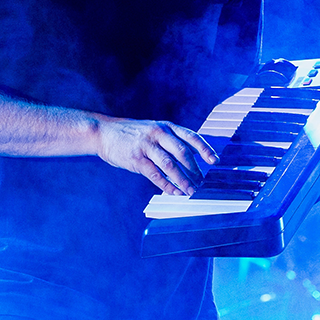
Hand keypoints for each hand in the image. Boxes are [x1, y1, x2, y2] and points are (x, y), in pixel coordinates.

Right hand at [96, 118, 218, 195]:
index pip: (191, 136)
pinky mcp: (136, 158)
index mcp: (166, 127)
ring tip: (191, 191)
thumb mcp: (154, 130)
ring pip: (170, 165)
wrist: (104, 133)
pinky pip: (155, 174)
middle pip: (183, 153)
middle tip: (202, 183)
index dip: (205, 149)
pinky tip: (173, 192)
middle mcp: (159, 134)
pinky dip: (166, 185)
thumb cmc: (132, 134)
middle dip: (195, 170)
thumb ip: (171, 140)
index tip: (215, 161)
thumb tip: (193, 156)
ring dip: (183, 180)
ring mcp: (147, 146)